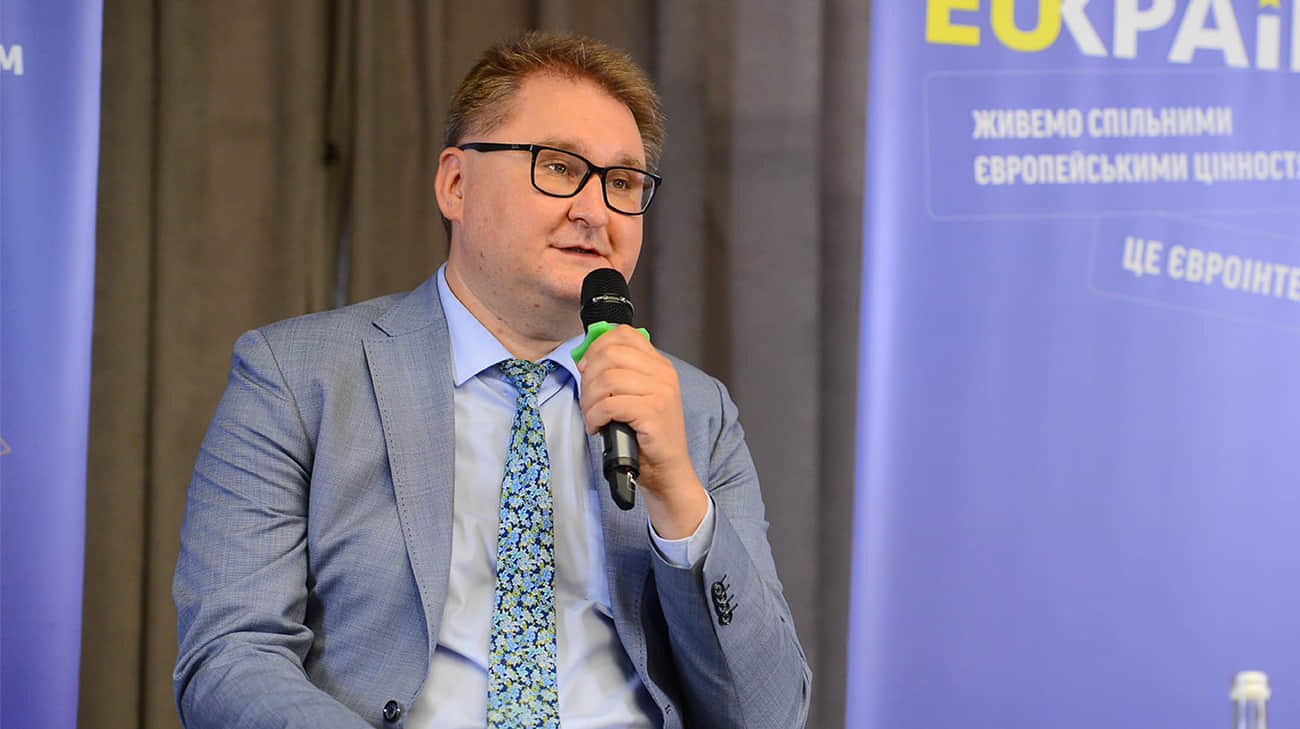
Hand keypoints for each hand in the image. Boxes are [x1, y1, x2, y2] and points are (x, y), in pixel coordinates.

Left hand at [577, 325, 708, 537]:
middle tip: (587, 400)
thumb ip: (619, 374)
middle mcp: (663, 374)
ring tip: (592, 416)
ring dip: (589, 401)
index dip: (596, 347)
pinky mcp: (653, 413)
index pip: (623, 334)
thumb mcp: (636, 397)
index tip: (586, 368)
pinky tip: (598, 427)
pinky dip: (595, 417)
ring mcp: (661, 392)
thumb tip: (585, 359)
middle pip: (609, 354)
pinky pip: (609, 404)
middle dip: (587, 378)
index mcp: (659, 365)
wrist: (668, 472)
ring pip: (606, 379)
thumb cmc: (647, 437)